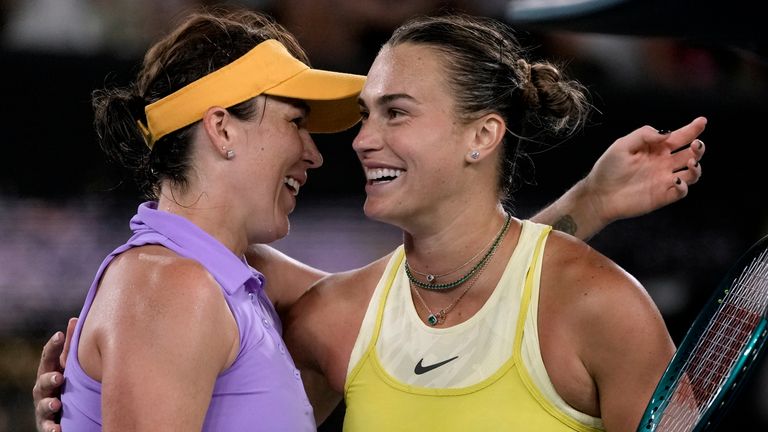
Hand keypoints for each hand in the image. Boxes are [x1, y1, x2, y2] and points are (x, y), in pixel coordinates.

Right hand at [33, 318, 76, 431]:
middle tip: (59, 376)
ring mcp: (44, 407)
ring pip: (42, 405)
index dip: (53, 346)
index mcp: (50, 371)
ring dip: (48, 404)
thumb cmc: (68, 384)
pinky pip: (48, 428)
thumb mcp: (69, 366)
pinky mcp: (48, 425)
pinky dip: (52, 429)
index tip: (60, 335)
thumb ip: (70, 347)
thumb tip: (74, 319)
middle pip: (42, 381)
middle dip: (49, 378)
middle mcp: (44, 389)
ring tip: (56, 404)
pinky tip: (58, 430)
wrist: (65, 414)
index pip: (48, 357)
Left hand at [582, 116, 706, 224]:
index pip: (679, 137)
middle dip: (698, 147)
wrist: (599, 194)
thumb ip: (644, 135)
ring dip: (697, 167)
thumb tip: (667, 133)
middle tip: (697, 144)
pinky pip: (681, 191)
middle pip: (690, 153)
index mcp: (655, 149)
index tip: (702, 121)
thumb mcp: (622, 145)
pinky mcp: (663, 196)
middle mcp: (663, 163)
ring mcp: (664, 180)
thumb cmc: (608, 168)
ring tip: (691, 162)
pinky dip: (684, 185)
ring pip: (692, 172)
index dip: (692, 129)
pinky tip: (676, 180)